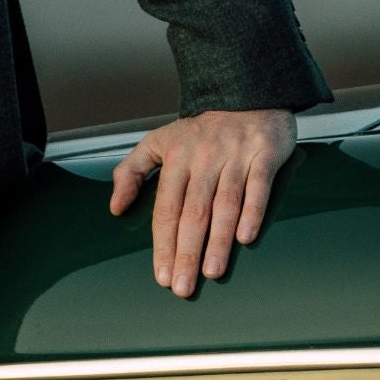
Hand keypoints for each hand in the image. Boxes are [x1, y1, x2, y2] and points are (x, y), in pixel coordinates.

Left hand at [109, 107, 295, 295]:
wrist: (245, 93)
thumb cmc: (200, 130)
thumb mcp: (158, 141)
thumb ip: (131, 171)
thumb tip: (115, 207)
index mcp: (176, 158)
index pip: (166, 208)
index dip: (162, 243)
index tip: (161, 275)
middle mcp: (204, 159)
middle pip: (193, 212)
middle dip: (187, 252)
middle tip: (183, 286)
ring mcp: (235, 157)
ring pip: (225, 204)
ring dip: (218, 240)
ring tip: (212, 272)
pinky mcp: (264, 155)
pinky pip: (258, 187)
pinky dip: (253, 212)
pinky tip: (246, 238)